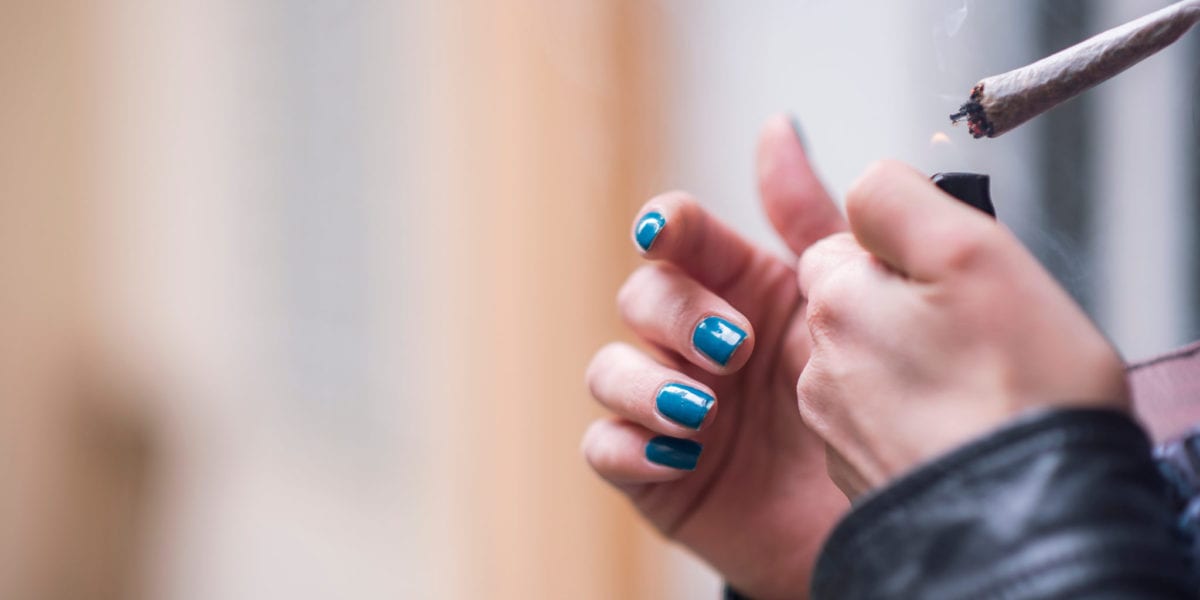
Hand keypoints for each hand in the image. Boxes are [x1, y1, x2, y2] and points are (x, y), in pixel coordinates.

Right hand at [582, 116, 847, 598]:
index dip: (663, 227)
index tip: (665, 232)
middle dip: (676, 315)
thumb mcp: (843, 300)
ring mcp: (668, 407)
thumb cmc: (868, 402)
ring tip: (704, 411)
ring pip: (607, 369)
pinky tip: (683, 455)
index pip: (676, 237)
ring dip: (646, 382)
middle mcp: (694, 344)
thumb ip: (807, 216)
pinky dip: (631, 445)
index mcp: (736, 290)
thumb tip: (776, 128)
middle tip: (736, 348)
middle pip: (640, 297)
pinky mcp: (655, 473)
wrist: (888, 515)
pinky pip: (603, 447)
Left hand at [797, 160, 1129, 498]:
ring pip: (871, 361)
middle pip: (856, 302)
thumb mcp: (970, 251)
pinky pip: (884, 418)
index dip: (903, 252)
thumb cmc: (1016, 392)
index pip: (844, 241)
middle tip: (975, 331)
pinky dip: (918, 415)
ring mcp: (836, 424)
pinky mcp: (857, 472)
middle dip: (907, 307)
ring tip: (976, 384)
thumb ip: (897, 200)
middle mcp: (817, 365)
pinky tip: (962, 425)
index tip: (948, 275)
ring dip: (914, 361)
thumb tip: (863, 186)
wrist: (1025, 522)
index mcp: (835, 301)